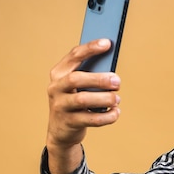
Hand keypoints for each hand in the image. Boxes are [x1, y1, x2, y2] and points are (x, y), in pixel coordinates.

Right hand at [45, 39, 121, 173]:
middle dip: (99, 79)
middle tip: (117, 82)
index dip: (90, 49)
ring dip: (105, 99)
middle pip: (76, 79)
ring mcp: (61, 106)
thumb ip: (90, 76)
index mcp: (59, 73)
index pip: (73, 56)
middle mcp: (56, 88)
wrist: (62, 130)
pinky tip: (116, 112)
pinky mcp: (69, 123)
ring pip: (83, 100)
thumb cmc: (75, 102)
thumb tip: (113, 71)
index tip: (107, 43)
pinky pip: (91, 119)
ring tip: (117, 99)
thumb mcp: (78, 87)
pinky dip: (107, 116)